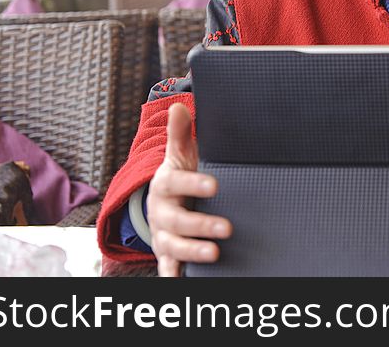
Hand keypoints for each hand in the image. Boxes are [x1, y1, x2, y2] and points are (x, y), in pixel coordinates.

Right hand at [146, 102, 231, 276]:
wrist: (163, 205)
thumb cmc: (179, 178)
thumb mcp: (179, 156)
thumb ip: (179, 135)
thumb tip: (177, 107)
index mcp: (165, 185)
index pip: (177, 183)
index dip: (194, 184)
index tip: (215, 184)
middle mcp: (161, 213)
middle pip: (176, 221)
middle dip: (200, 224)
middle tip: (227, 228)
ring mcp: (163, 235)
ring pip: (173, 246)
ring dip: (193, 251)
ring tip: (215, 253)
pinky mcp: (167, 254)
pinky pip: (169, 267)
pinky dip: (174, 275)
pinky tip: (185, 281)